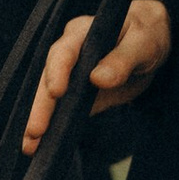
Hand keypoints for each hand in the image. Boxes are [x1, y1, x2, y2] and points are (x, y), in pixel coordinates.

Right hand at [21, 0, 172, 153]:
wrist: (148, 44)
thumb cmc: (145, 35)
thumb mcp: (143, 43)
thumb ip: (123, 59)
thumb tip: (99, 78)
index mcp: (82, 33)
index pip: (64, 52)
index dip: (58, 71)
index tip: (56, 92)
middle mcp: (68, 53)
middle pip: (48, 78)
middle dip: (40, 105)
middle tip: (35, 130)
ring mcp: (69, 75)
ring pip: (48, 97)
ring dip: (38, 120)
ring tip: (30, 145)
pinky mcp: (74, 94)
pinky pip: (60, 110)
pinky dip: (51, 127)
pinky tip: (39, 145)